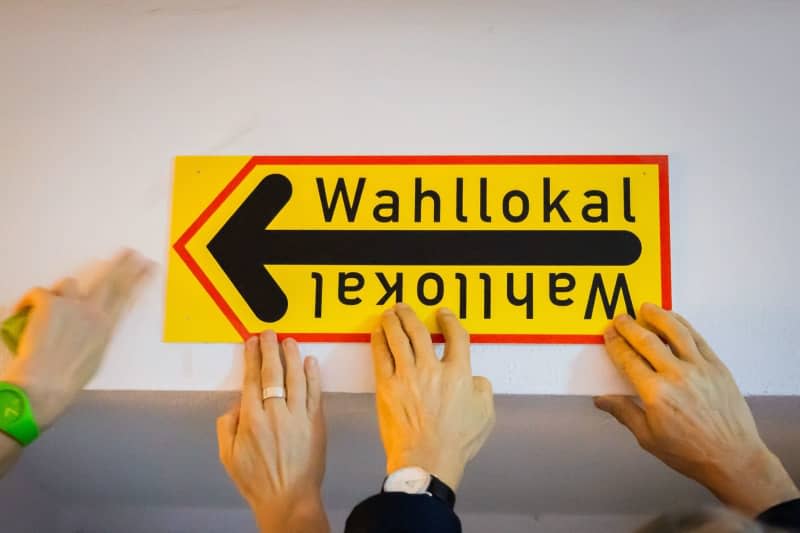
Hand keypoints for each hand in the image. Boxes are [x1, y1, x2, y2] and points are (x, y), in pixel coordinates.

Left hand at [2, 249, 152, 428]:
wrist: (44, 384)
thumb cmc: (68, 379)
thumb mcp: (95, 357)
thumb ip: (97, 335)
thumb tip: (94, 326)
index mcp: (106, 327)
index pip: (127, 296)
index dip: (139, 279)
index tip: (148, 266)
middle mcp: (93, 312)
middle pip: (111, 280)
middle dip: (122, 264)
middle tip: (129, 252)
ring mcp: (71, 305)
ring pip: (68, 284)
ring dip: (60, 293)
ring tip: (50, 308)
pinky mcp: (49, 303)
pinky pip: (39, 293)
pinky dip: (30, 302)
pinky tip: (25, 313)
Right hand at [217, 331, 328, 532]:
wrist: (288, 499)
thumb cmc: (258, 481)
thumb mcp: (228, 456)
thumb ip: (227, 427)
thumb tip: (236, 404)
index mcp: (252, 420)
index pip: (251, 379)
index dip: (251, 357)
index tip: (251, 342)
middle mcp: (275, 413)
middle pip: (272, 373)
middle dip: (270, 349)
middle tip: (269, 333)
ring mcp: (298, 416)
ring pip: (296, 377)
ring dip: (292, 356)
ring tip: (289, 341)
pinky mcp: (317, 422)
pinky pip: (315, 393)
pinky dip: (313, 375)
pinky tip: (310, 362)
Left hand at [371, 303, 494, 490]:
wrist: (427, 460)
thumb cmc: (455, 443)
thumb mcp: (484, 415)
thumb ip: (483, 390)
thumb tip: (476, 380)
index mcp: (458, 374)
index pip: (456, 336)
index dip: (449, 320)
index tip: (443, 314)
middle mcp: (431, 369)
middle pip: (419, 330)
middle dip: (411, 314)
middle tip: (405, 307)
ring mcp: (407, 376)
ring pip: (397, 337)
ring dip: (393, 321)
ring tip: (390, 313)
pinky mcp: (387, 386)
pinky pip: (380, 355)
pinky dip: (378, 340)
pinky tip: (377, 333)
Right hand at [595, 303, 798, 515]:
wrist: (733, 458)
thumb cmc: (691, 453)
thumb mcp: (648, 438)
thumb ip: (624, 413)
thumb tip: (602, 400)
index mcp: (655, 394)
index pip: (628, 360)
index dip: (615, 344)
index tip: (609, 335)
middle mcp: (676, 376)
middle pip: (647, 341)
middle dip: (630, 327)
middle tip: (620, 318)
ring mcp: (700, 369)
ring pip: (674, 332)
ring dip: (657, 316)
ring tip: (646, 307)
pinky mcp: (717, 368)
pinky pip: (698, 339)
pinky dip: (684, 325)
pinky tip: (675, 319)